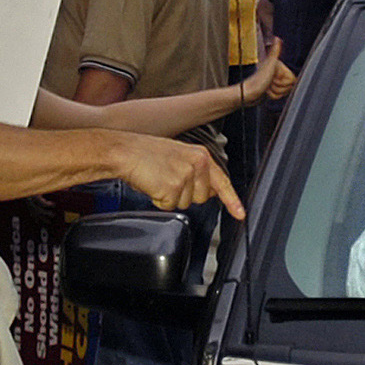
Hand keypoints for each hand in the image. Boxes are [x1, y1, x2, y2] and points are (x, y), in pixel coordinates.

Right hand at [116, 133, 244, 220]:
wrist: (124, 151)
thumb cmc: (145, 153)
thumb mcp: (178, 156)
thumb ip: (196, 171)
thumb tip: (206, 192)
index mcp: (200, 155)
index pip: (221, 181)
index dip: (232, 200)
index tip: (240, 214)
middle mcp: (197, 164)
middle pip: (201, 198)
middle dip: (185, 194)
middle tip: (168, 178)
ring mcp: (185, 176)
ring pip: (185, 204)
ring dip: (170, 197)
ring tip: (158, 178)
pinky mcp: (172, 187)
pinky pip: (169, 206)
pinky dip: (158, 200)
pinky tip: (152, 183)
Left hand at [241, 38, 297, 102]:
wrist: (248, 93)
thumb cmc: (258, 80)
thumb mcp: (269, 64)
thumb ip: (275, 52)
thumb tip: (277, 38)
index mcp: (279, 66)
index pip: (293, 79)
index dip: (284, 81)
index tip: (275, 78)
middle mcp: (277, 73)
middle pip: (289, 86)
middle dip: (279, 87)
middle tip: (270, 83)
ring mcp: (275, 82)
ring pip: (284, 92)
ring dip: (276, 92)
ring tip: (267, 88)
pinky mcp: (272, 90)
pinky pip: (279, 96)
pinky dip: (273, 96)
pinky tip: (266, 92)